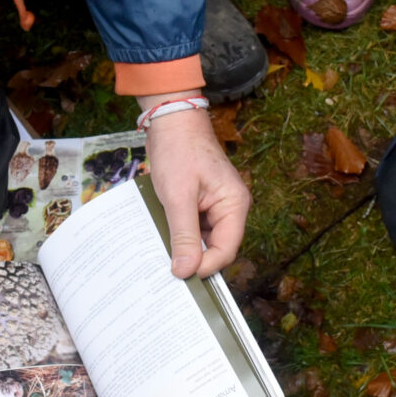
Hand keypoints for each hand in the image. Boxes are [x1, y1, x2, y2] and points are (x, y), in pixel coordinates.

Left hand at [139, 95, 250, 278]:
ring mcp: (215, 205)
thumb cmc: (178, 151)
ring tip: (161, 253)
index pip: (227, 250)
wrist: (171, 120)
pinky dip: (178, 234)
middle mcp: (230, 208)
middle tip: (168, 270)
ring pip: (203, 240)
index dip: (206, 266)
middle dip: (194, 259)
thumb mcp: (178, 196)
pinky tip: (161, 237)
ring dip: (184, 247)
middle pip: (216, 248)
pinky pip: (193, 227)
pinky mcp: (201, 203)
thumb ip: (184, 235)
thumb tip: (186, 272)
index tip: (180, 276)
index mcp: (234, 205)